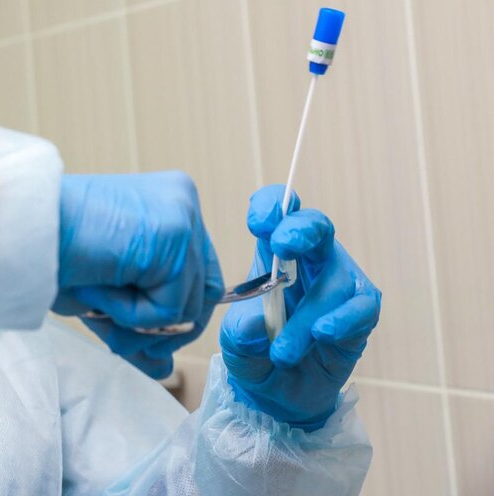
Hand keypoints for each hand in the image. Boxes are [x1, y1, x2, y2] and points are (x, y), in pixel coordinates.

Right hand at [52, 172, 223, 378]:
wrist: (18, 227)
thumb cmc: (49, 252)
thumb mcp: (105, 292)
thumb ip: (139, 323)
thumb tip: (165, 367)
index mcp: (168, 203)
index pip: (197, 276)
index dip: (168, 316)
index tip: (127, 331)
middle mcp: (183, 202)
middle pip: (202, 295)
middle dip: (158, 330)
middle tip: (113, 336)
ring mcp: (183, 216)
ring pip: (187, 308)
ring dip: (134, 323)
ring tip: (92, 301)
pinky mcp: (175, 235)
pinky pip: (168, 309)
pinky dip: (128, 315)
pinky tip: (94, 287)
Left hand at [220, 185, 380, 429]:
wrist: (277, 392)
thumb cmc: (254, 351)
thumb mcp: (236, 342)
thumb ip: (242, 332)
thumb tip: (258, 324)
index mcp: (273, 252)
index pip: (279, 210)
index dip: (272, 206)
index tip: (258, 223)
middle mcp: (309, 261)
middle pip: (316, 226)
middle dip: (300, 229)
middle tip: (281, 246)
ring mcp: (338, 285)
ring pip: (334, 280)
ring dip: (307, 314)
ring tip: (282, 352)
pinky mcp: (360, 315)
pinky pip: (361, 307)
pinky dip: (342, 319)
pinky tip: (322, 333)